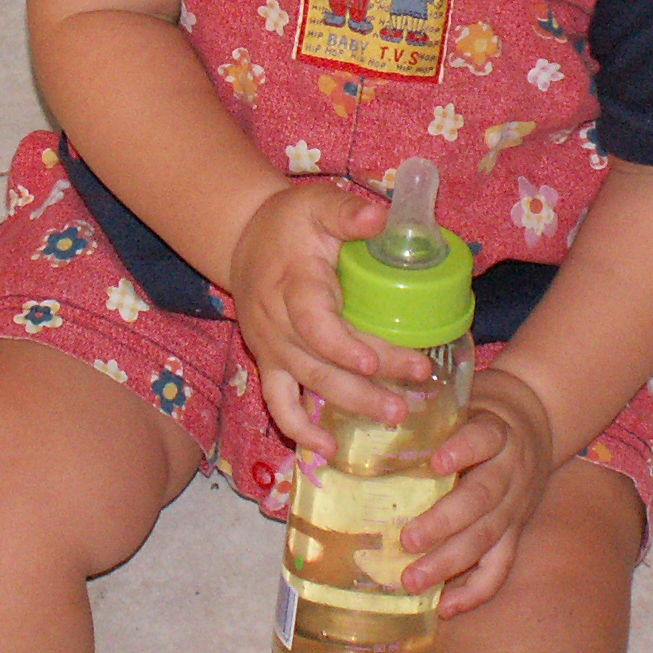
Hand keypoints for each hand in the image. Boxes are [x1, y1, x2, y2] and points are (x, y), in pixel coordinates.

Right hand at [227, 179, 436, 457]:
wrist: (243, 236)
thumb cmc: (291, 221)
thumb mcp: (317, 203)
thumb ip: (347, 212)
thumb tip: (382, 218)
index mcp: (292, 282)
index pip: (312, 321)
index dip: (341, 346)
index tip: (374, 363)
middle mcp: (277, 321)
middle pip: (319, 361)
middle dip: (364, 384)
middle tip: (408, 397)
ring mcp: (271, 347)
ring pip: (306, 384)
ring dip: (348, 404)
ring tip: (393, 414)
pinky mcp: (269, 362)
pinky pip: (278, 403)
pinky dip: (299, 430)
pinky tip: (328, 449)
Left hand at [398, 365, 555, 615]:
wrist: (536, 423)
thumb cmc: (478, 415)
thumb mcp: (463, 403)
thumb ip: (425, 415)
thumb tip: (357, 420)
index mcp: (496, 432)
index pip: (483, 439)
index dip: (462, 450)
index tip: (436, 462)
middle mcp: (511, 471)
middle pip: (482, 498)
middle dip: (444, 522)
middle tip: (406, 539)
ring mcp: (516, 507)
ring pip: (487, 538)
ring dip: (449, 562)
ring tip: (412, 580)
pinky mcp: (515, 533)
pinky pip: (500, 568)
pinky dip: (474, 592)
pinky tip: (445, 607)